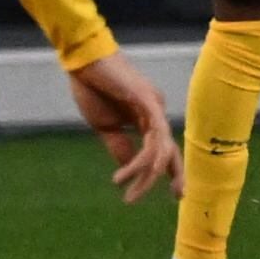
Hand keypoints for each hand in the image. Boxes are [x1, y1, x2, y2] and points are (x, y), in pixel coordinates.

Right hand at [69, 51, 179, 202]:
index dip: (172, 170)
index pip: (164, 148)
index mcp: (147, 118)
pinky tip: (129, 173)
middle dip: (175, 175)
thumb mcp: (106, 126)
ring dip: (145, 175)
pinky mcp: (147, 101)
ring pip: (161, 149)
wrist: (82, 62)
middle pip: (171, 150)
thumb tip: (131, 168)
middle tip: (177, 195)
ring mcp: (154, 106)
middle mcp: (156, 112)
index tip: (175, 193)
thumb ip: (120, 146)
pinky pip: (154, 136)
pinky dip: (143, 158)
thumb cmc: (92, 88)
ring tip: (126, 192)